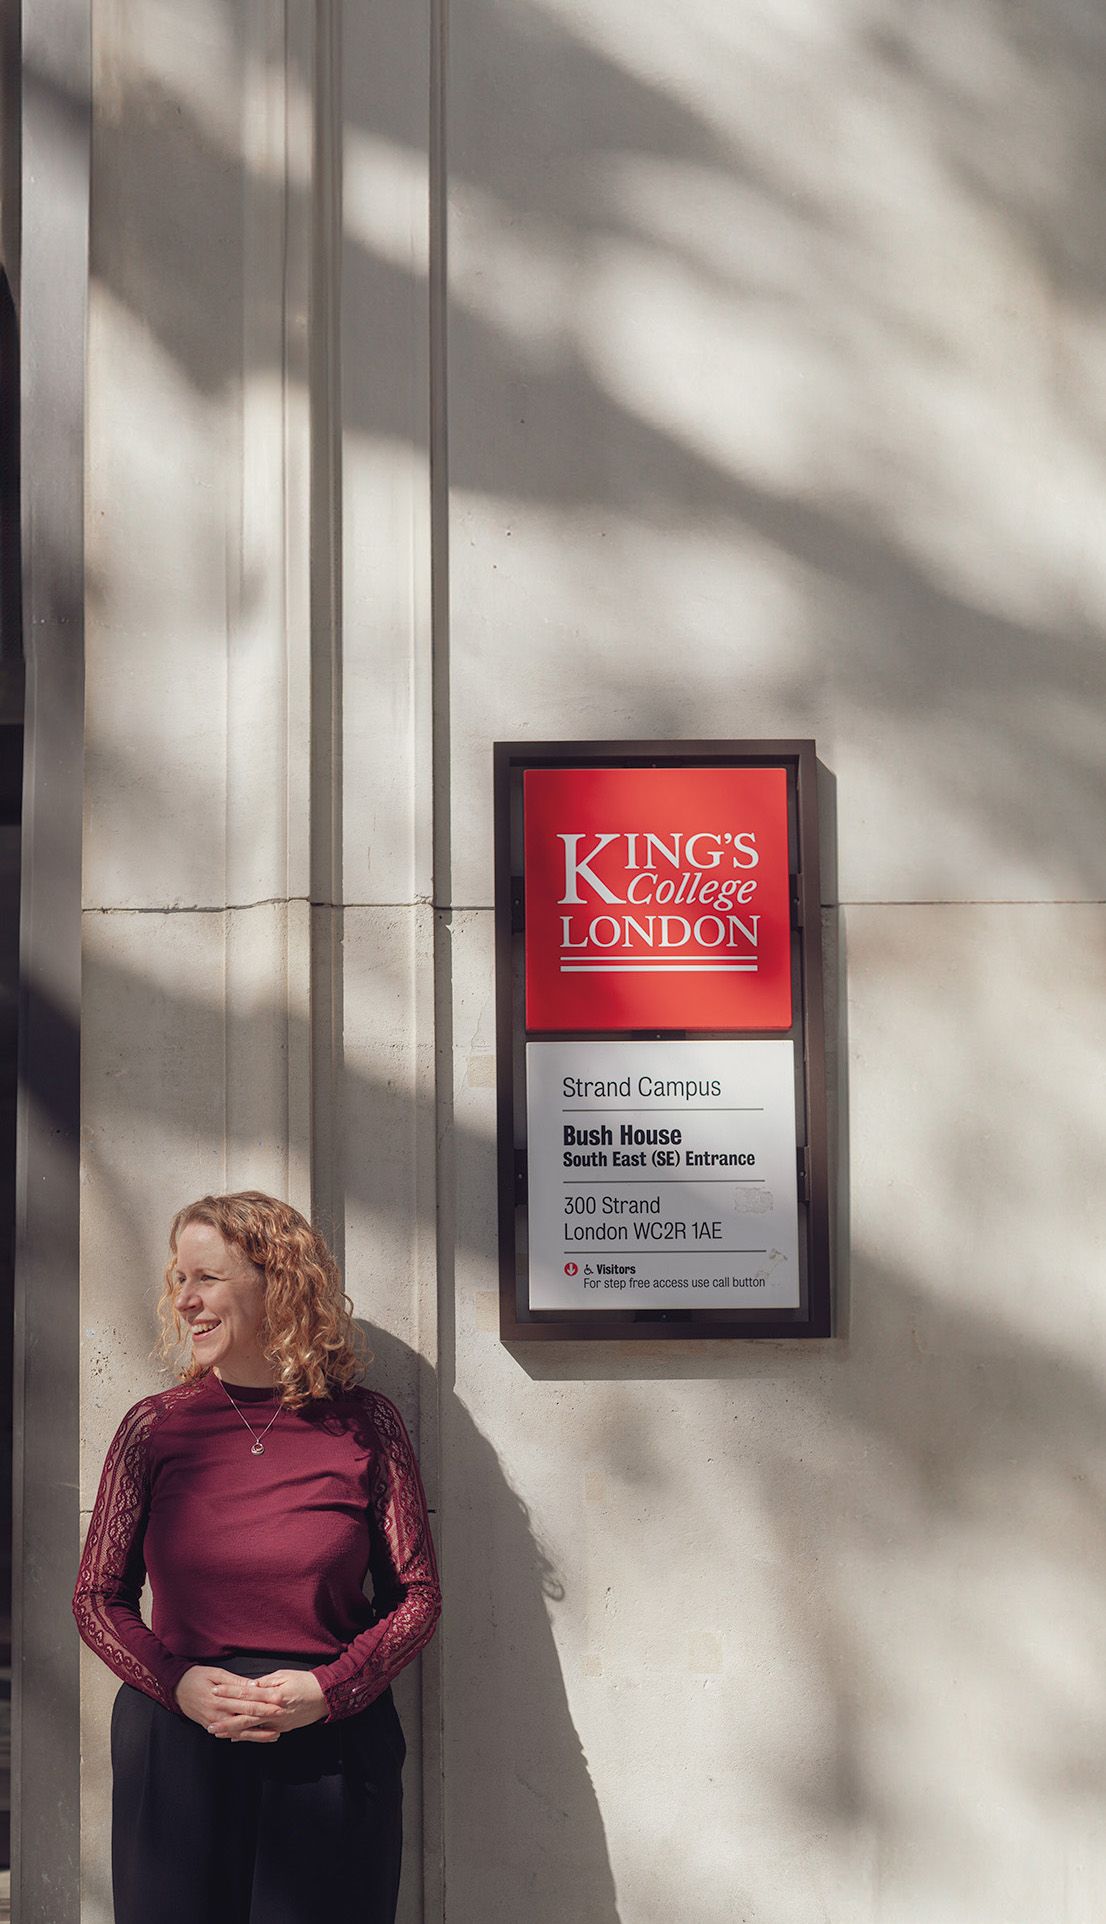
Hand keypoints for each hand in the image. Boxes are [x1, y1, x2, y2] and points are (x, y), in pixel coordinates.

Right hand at [175, 1665, 285, 1742]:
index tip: (280, 1703)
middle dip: (266, 1720)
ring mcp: (214, 1723)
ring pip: (240, 1732)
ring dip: (258, 1734)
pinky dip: (244, 1737)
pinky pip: (230, 1735)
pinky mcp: (210, 1726)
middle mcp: (218, 1714)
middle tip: (283, 1719)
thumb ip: (235, 1682)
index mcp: (220, 1699)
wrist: (174, 1689)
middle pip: (246, 1720)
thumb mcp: (215, 1674)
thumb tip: (254, 1686)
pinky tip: (256, 1738)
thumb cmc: (195, 1677)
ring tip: (275, 1735)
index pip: (248, 1703)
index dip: (265, 1704)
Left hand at [209, 1667, 328, 1739]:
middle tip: (209, 1723)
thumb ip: (266, 1681)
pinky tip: (235, 1737)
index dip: (230, 1692)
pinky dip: (247, 1736)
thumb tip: (249, 1685)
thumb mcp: (285, 1675)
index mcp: (274, 1694)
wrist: (326, 1696)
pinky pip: (261, 1734)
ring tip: (217, 1732)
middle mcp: (274, 1711)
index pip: (247, 1693)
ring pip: (251, 1728)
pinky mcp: (282, 1728)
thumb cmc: (306, 1682)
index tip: (215, 1691)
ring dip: (233, 1731)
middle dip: (226, 1719)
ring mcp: (278, 1722)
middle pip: (245, 1715)